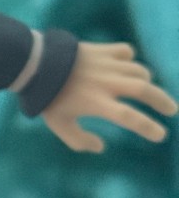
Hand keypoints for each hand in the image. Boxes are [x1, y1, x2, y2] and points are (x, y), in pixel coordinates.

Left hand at [41, 40, 177, 152]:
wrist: (34, 63)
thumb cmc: (45, 98)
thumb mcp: (58, 124)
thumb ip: (79, 141)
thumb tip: (100, 147)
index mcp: (98, 103)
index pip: (130, 118)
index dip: (148, 127)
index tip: (160, 135)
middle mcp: (107, 83)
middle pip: (145, 90)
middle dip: (162, 101)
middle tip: (171, 111)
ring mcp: (106, 64)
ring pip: (138, 71)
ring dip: (145, 81)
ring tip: (146, 89)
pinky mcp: (101, 50)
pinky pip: (125, 51)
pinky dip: (130, 58)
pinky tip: (127, 64)